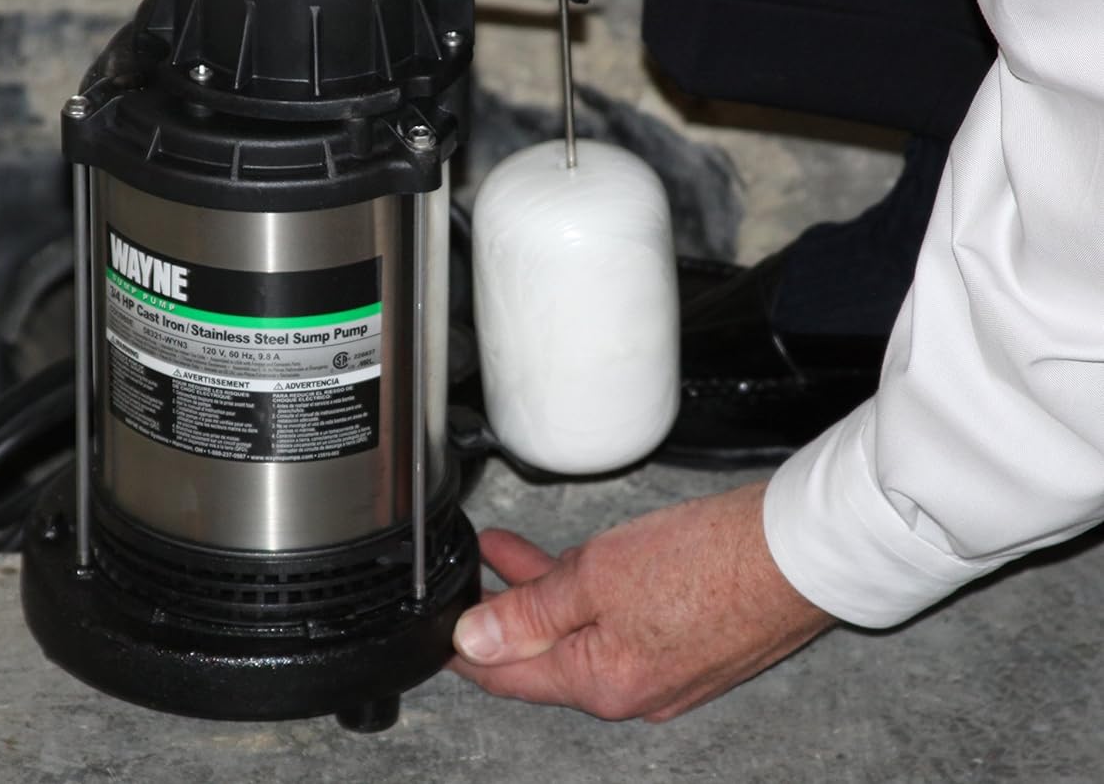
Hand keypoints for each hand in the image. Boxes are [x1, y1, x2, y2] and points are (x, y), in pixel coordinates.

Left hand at [449, 480, 835, 721]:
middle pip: (544, 654)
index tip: (440, 627)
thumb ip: (529, 611)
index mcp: (601, 684)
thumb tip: (475, 640)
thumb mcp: (595, 576)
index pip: (507, 676)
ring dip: (543, 594)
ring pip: (582, 633)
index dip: (465, 649)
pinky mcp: (690, 647)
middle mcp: (633, 691)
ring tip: (507, 551)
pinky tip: (578, 561)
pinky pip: (619, 625)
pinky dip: (589, 595)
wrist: (800, 552)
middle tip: (471, 573)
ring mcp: (665, 672)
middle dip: (503, 610)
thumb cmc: (710, 563)